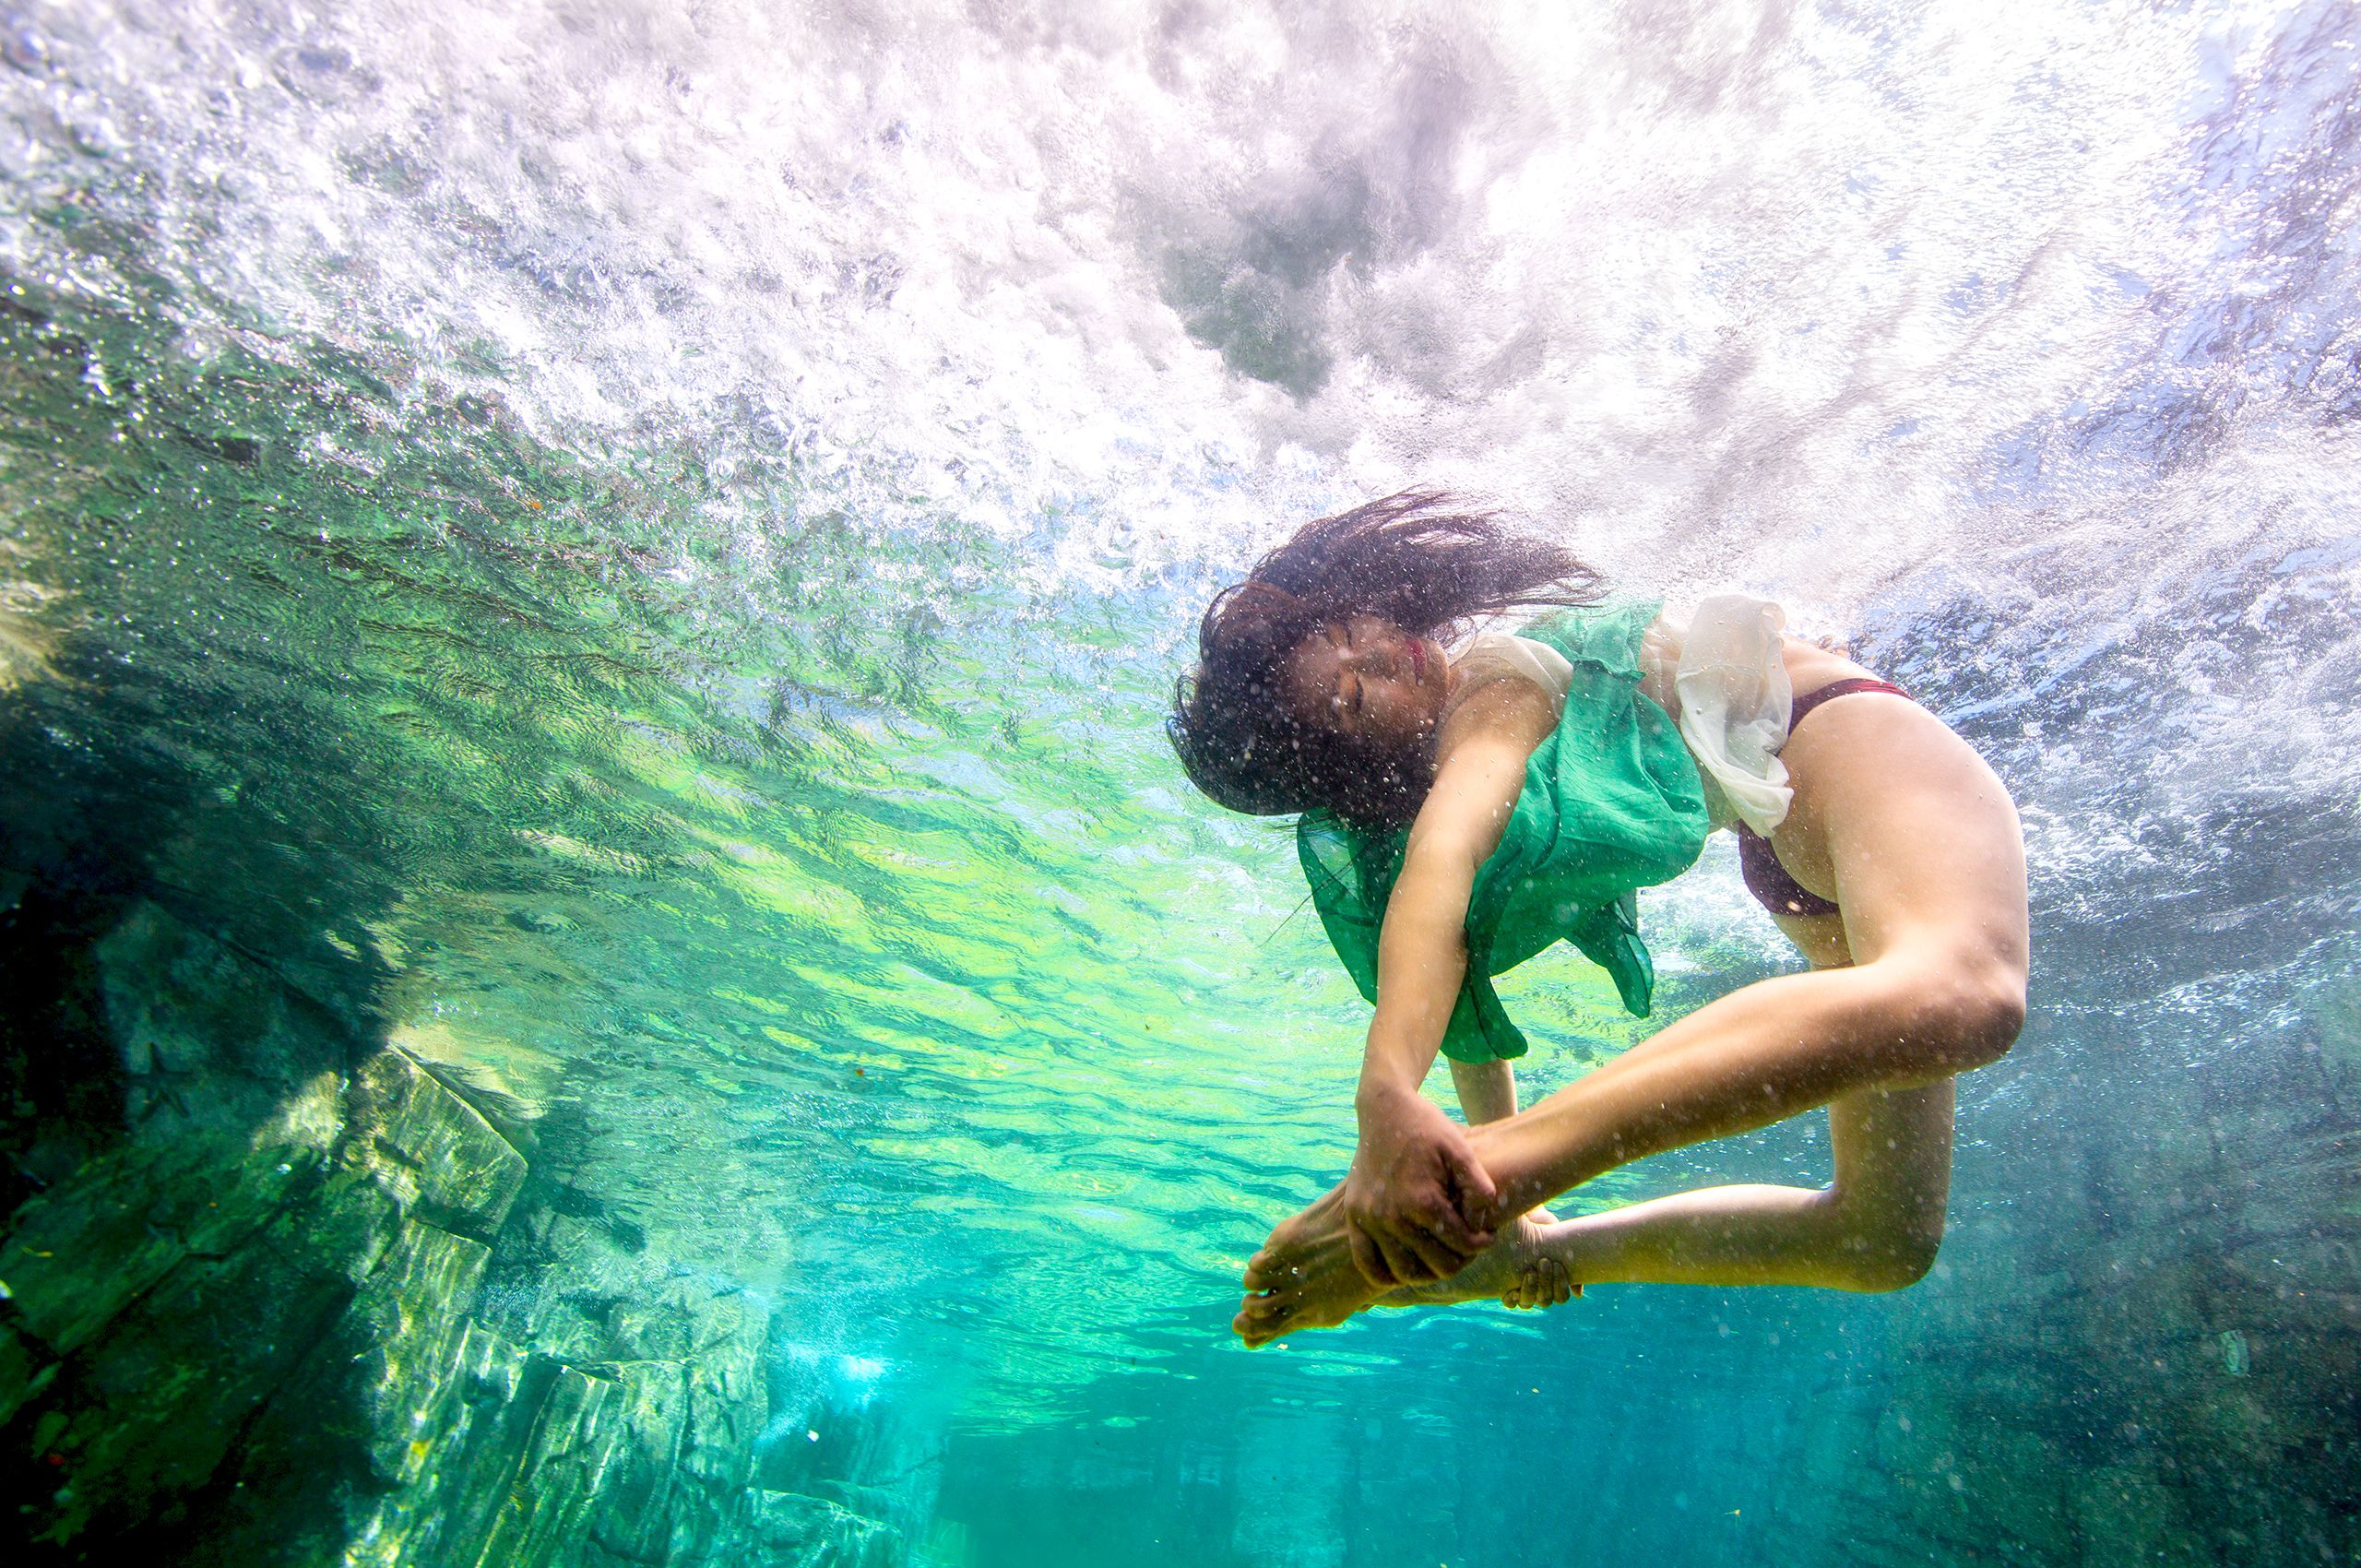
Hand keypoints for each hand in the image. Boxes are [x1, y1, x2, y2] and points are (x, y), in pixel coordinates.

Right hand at [1341, 1087, 1499, 1286]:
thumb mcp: (1462, 1149)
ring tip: (1441, 1254)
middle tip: (1467, 1246)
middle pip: (1437, 1267)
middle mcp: (1391, 1216)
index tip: (1487, 1234)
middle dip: (1460, 1259)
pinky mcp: (1354, 1218)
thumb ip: (1479, 1188)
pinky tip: (1407, 1265)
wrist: (1384, 1109)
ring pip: (1405, 1273)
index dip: (1482, 1243)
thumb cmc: (1428, 1128)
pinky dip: (1388, 1275)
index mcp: (1421, 1200)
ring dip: (1428, 1271)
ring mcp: (1369, 1219)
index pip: (1462, 1245)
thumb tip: (1480, 1223)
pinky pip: (1368, 1265)